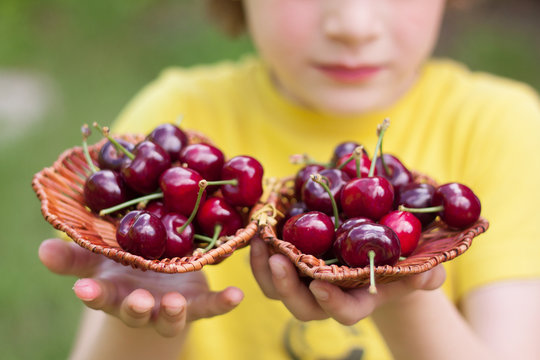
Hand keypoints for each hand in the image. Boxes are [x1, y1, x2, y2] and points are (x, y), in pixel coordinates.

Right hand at [39, 238, 243, 336]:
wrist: (158, 279)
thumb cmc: (125, 264)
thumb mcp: (99, 258)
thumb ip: (73, 256)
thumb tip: (42, 249)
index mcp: (117, 292)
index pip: (101, 298)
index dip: (93, 296)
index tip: (84, 290)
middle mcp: (143, 304)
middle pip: (136, 313)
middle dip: (135, 309)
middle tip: (137, 302)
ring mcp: (172, 306)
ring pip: (171, 317)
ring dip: (173, 313)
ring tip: (176, 304)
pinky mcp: (197, 302)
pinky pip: (210, 307)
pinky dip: (223, 304)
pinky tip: (237, 295)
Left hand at [250, 237, 444, 325]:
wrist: (372, 250)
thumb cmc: (397, 261)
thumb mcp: (414, 265)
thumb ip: (425, 274)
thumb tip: (429, 276)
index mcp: (357, 301)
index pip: (344, 312)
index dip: (332, 303)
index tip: (320, 285)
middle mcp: (326, 296)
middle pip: (301, 306)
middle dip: (287, 287)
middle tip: (277, 260)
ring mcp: (304, 281)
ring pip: (276, 287)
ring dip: (263, 267)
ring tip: (259, 239)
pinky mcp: (290, 263)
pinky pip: (267, 264)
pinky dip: (259, 249)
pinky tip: (257, 227)